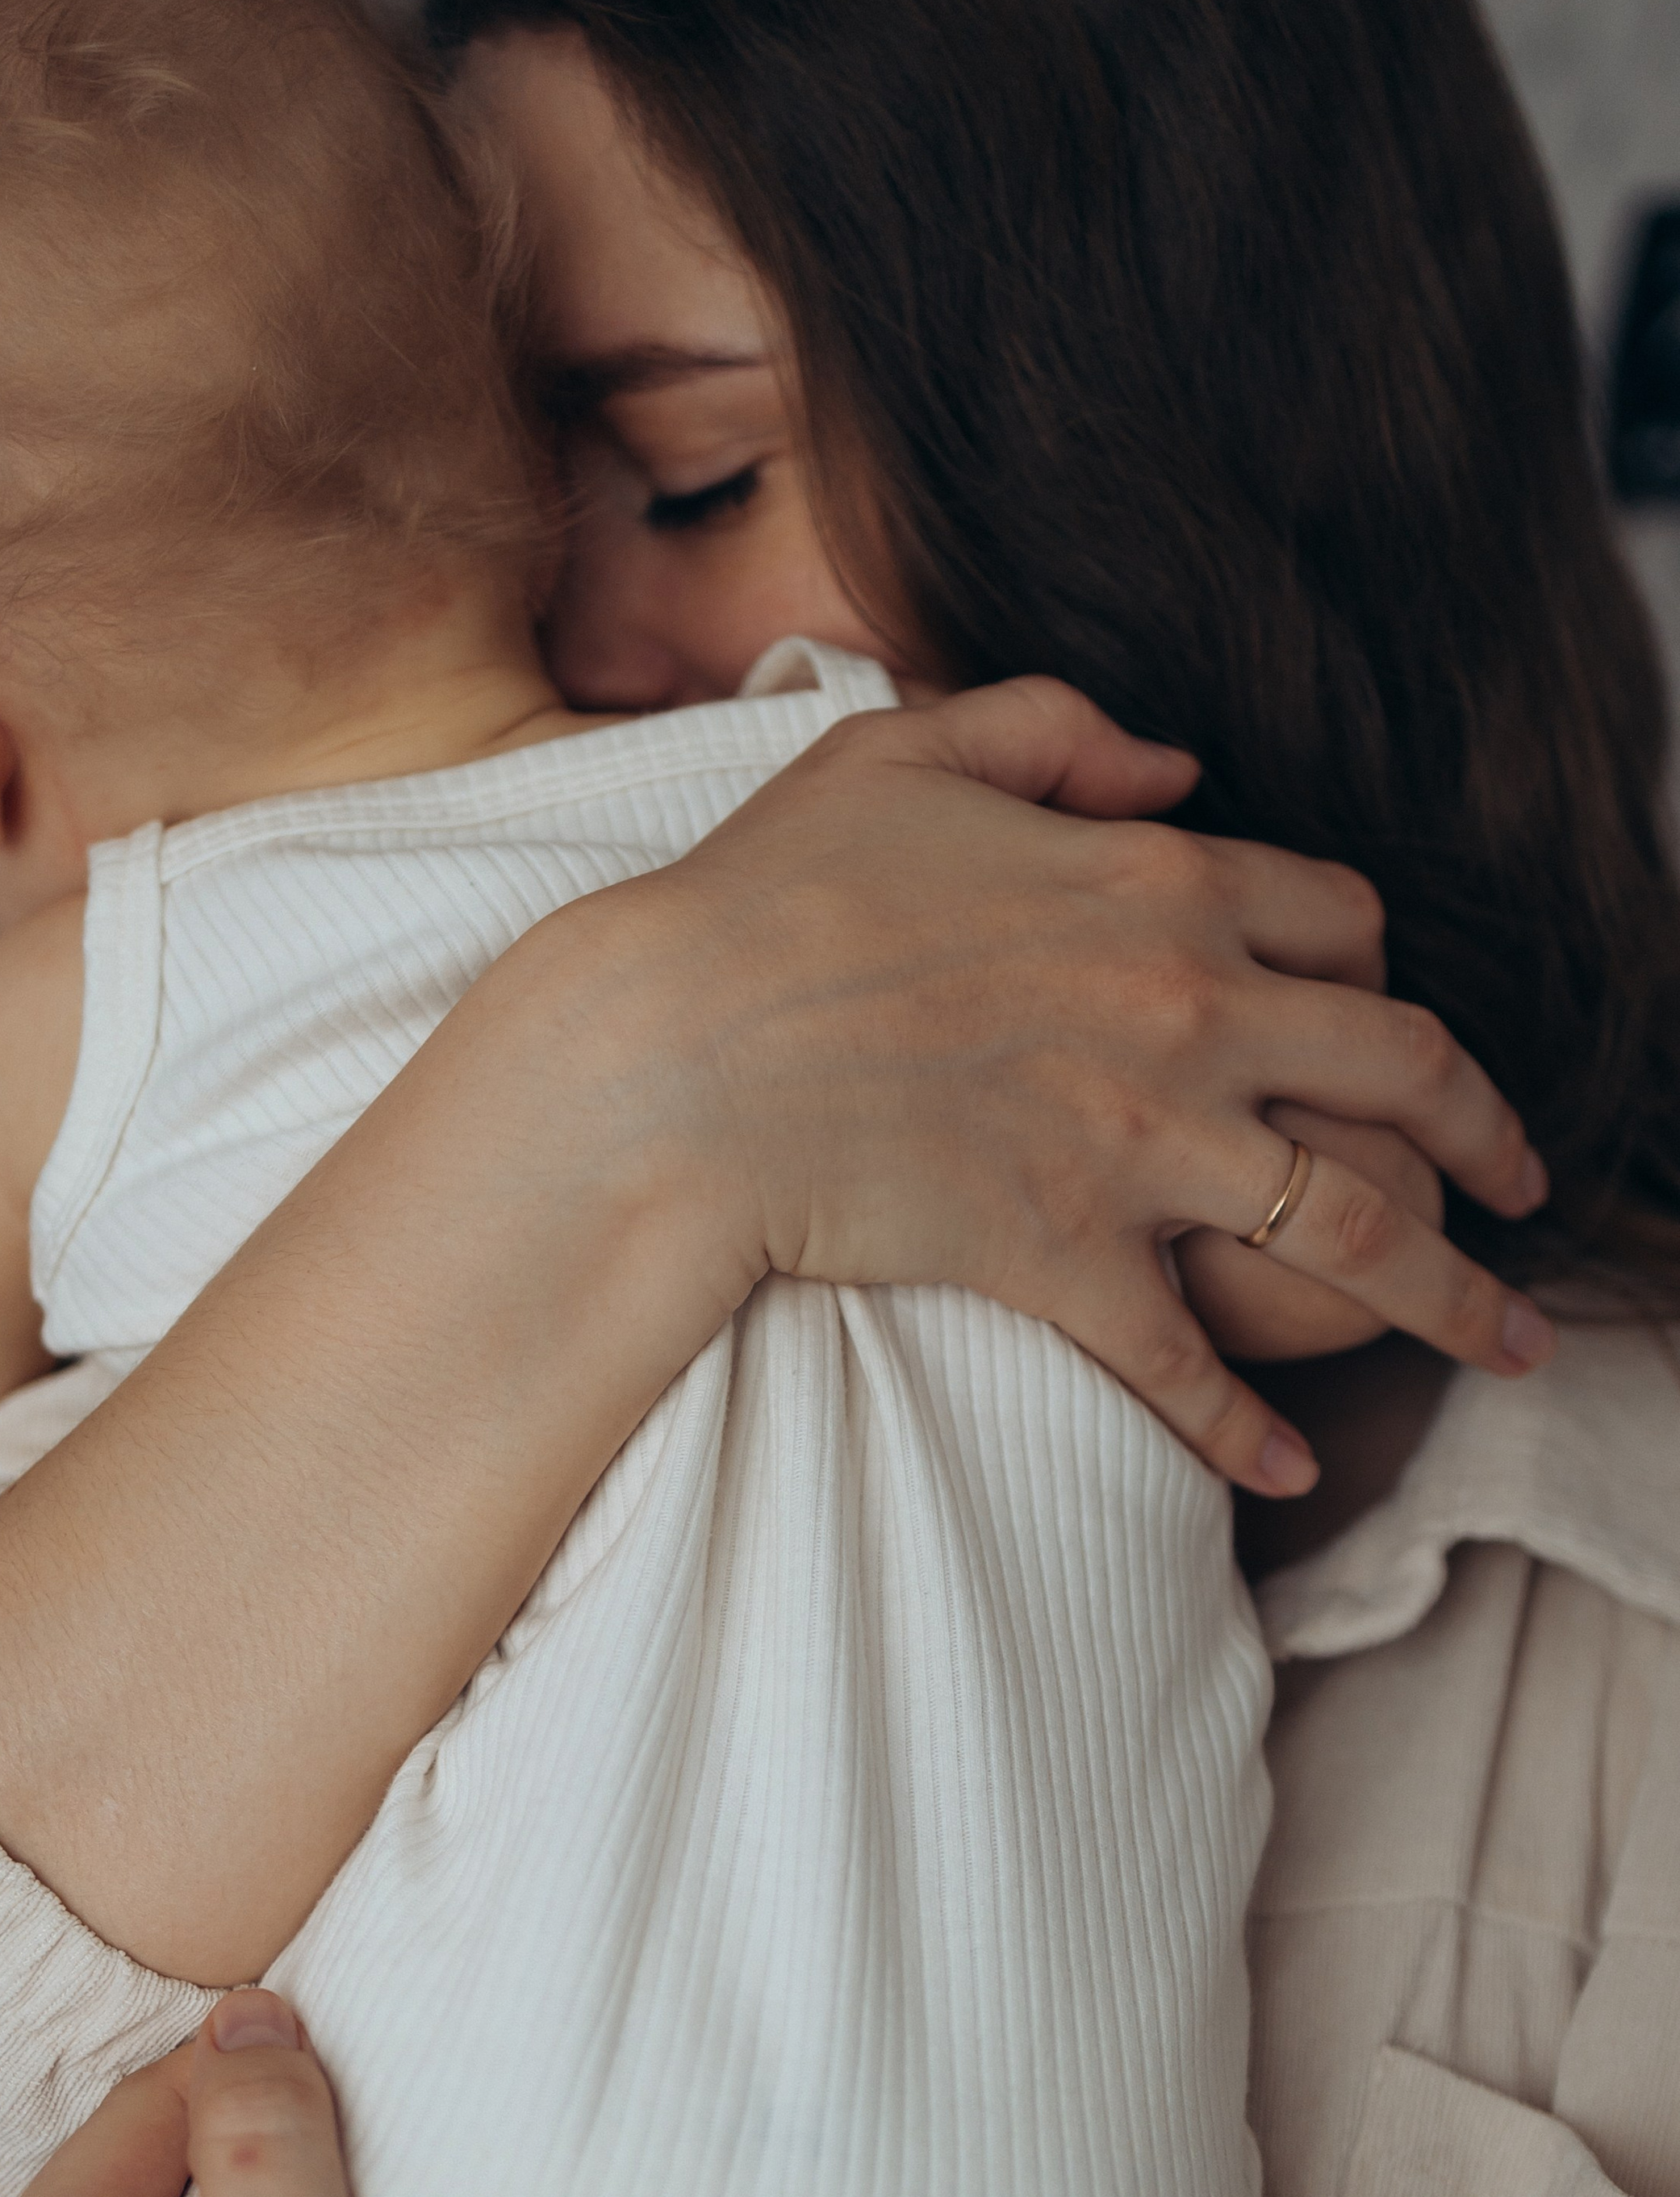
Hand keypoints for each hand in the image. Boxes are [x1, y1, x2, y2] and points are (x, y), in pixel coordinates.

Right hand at [588, 676, 1548, 1492]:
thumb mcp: (901, 748)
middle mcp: (1184, 1012)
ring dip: (1454, 1299)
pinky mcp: (1071, 1260)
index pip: (1343, 923)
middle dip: (1493, 1137)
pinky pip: (1195, 1362)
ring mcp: (1137, 1145)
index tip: (1400, 1031)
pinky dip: (1251, 1427)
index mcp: (1157, 884)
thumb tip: (1177, 763)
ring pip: (1355, 1231)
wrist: (670, 1057)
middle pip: (1410, 1074)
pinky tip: (1293, 1467)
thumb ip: (1052, 729)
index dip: (1390, 975)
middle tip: (1526, 1187)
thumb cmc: (761, 897)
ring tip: (1514, 1347)